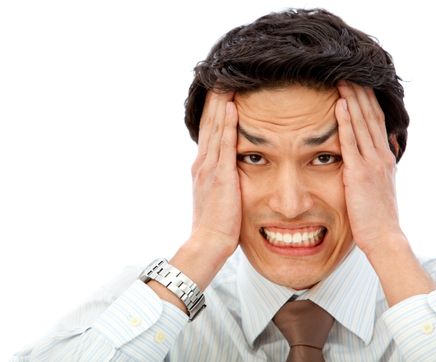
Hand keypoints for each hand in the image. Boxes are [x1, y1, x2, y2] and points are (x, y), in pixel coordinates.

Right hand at [189, 90, 241, 256]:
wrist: (209, 240)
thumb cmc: (217, 222)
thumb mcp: (216, 195)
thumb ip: (221, 177)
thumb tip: (232, 167)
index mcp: (203, 166)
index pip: (208, 130)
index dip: (213, 109)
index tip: (220, 89)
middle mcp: (203, 162)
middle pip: (209, 123)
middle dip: (215, 98)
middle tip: (220, 74)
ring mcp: (209, 167)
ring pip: (214, 128)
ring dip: (220, 103)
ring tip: (226, 80)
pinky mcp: (219, 175)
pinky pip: (224, 144)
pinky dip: (226, 124)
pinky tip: (231, 106)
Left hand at [335, 81, 402, 254]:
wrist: (383, 235)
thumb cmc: (377, 213)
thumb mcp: (381, 184)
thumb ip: (379, 163)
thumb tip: (380, 145)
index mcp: (383, 157)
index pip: (376, 122)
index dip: (367, 101)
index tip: (358, 83)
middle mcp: (380, 155)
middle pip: (369, 116)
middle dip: (359, 93)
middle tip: (348, 72)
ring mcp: (371, 163)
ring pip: (361, 124)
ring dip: (351, 100)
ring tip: (342, 80)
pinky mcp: (359, 173)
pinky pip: (351, 142)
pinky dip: (345, 122)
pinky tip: (339, 106)